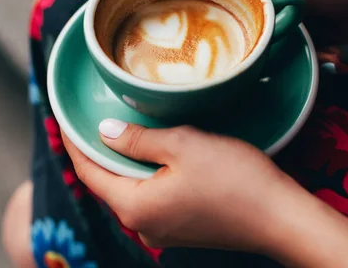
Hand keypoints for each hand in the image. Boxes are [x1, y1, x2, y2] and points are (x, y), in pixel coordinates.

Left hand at [64, 120, 347, 267]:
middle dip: (98, 151)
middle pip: (108, 182)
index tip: (66, 118)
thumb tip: (105, 132)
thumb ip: (138, 139)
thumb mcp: (182, 146)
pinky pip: (152, 195)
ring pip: (131, 188)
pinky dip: (146, 172)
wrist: (281, 217)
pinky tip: (156, 152)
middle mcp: (143, 225)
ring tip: (122, 129)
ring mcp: (164, 229)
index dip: (75, 143)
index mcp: (135, 206)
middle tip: (91, 118)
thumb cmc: (234, 180)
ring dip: (125, 160)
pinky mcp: (184, 227)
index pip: (89, 172)